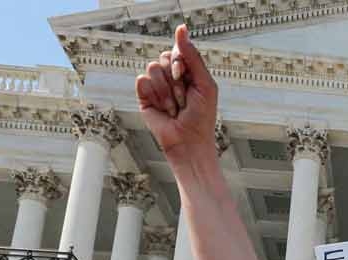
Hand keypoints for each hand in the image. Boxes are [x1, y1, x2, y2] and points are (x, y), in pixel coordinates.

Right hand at [137, 26, 218, 159]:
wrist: (189, 142)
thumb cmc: (202, 117)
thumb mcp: (205, 84)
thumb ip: (193, 57)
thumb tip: (181, 29)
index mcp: (187, 71)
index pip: (177, 50)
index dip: (179, 60)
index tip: (184, 75)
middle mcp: (171, 76)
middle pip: (164, 57)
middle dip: (175, 80)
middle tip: (184, 99)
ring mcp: (157, 86)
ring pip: (153, 68)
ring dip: (166, 91)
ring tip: (175, 108)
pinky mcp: (144, 96)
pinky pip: (142, 81)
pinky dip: (154, 95)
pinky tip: (163, 110)